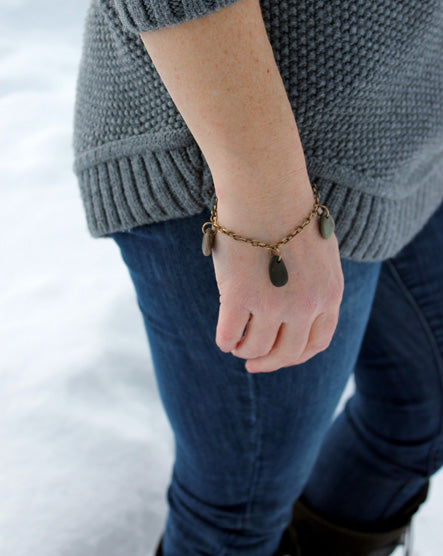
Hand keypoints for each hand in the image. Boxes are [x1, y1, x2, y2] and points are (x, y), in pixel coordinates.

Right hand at [211, 175, 343, 372]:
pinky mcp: (239, 296)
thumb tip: (295, 307)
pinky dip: (225, 339)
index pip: (316, 342)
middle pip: (288, 352)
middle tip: (253, 364)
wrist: (267, 188)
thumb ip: (314, 284)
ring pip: (257, 347)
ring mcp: (273, 304)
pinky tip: (224, 336)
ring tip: (237, 346)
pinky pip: (229, 333)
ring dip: (245, 351)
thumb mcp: (320, 253)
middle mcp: (305, 305)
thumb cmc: (289, 212)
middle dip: (269, 363)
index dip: (296, 356)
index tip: (279, 358)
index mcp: (329, 294)